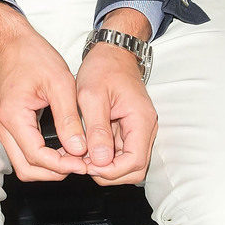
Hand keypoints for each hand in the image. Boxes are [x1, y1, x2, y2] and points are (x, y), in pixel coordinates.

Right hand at [0, 1, 88, 181]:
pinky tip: (62, 148)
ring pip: (23, 164)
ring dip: (48, 167)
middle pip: (27, 169)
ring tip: (74, 157)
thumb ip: (69, 119)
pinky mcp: (8, 125)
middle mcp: (2, 126)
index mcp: (13, 116)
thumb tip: (78, 150)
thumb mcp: (60, 83)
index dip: (63, 166)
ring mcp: (3, 126)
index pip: (37, 157)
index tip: (84, 163)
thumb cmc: (33, 56)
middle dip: (55, 172)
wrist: (13, 42)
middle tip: (81, 164)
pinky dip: (42, 158)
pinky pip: (23, 152)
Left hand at [74, 44, 157, 185]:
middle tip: (81, 163)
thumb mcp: (92, 95)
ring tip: (80, 155)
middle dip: (108, 172)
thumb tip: (100, 160)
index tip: (87, 165)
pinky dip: (103, 155)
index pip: (134, 163)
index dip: (110, 170)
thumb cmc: (103, 67)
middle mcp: (144, 128)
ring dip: (105, 165)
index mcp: (140, 120)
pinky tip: (85, 148)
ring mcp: (137, 129)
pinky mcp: (128, 128)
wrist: (112, 51)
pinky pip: (120, 151)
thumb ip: (97, 129)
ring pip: (126, 163)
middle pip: (134, 169)